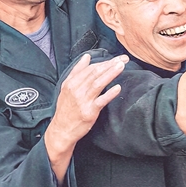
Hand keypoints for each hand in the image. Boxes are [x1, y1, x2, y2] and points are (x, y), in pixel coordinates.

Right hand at [44, 54, 126, 183]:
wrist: (61, 130)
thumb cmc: (66, 108)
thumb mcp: (67, 87)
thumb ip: (77, 71)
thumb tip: (86, 56)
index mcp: (71, 83)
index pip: (90, 68)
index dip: (105, 62)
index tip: (118, 58)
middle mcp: (76, 90)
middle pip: (95, 74)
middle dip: (110, 64)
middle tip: (124, 59)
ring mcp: (82, 101)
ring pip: (98, 84)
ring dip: (110, 74)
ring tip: (121, 67)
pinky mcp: (89, 112)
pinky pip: (100, 101)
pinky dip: (109, 94)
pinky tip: (118, 88)